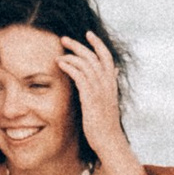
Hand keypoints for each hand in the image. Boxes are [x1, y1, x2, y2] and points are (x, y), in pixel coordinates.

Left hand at [57, 33, 125, 157]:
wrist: (109, 140)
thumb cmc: (106, 123)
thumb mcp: (110, 100)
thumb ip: (110, 85)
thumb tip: (114, 71)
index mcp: (111, 83)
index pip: (107, 57)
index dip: (98, 44)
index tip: (88, 34)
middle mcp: (107, 83)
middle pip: (93, 56)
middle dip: (78, 45)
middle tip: (64, 39)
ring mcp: (99, 90)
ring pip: (85, 63)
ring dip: (71, 55)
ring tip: (59, 53)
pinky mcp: (90, 97)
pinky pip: (79, 75)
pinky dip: (69, 66)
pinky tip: (60, 64)